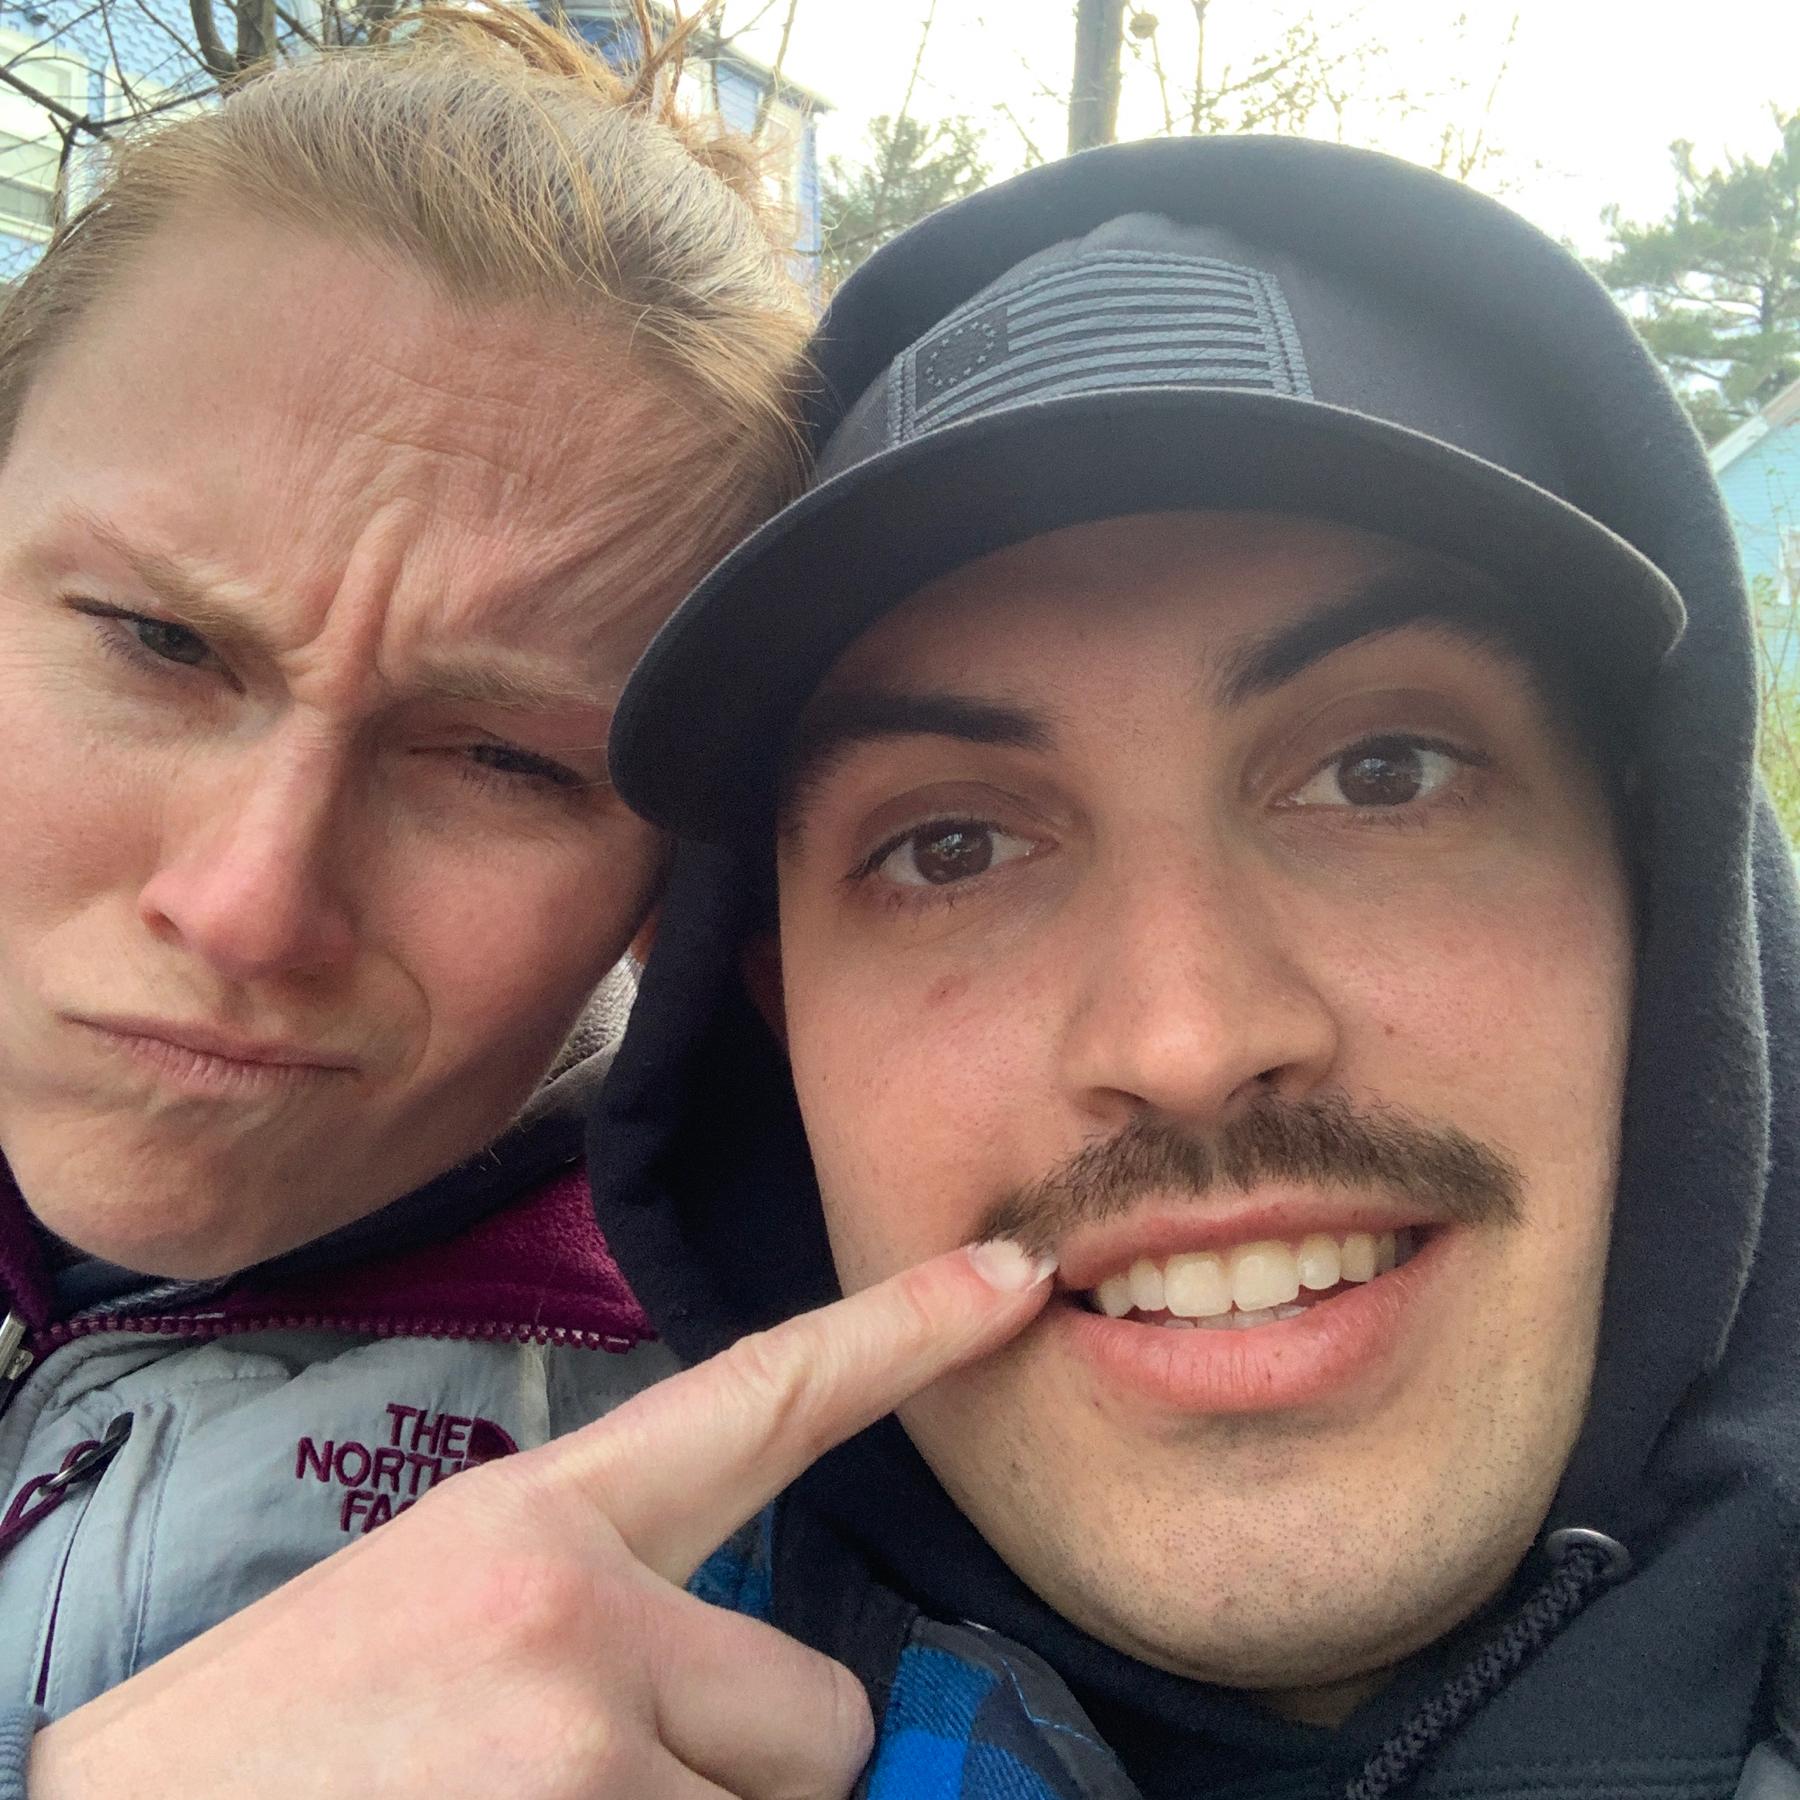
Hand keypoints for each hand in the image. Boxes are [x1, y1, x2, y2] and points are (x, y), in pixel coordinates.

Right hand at [29, 1239, 1053, 1799]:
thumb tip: (779, 1707)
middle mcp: (582, 1613)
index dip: (904, 1329)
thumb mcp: (448, 1617)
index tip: (1011, 1274)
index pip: (762, 1395)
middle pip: (824, 1713)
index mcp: (540, 1519)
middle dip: (752, 1777)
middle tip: (593, 1786)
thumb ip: (616, 1616)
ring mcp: (586, 1749)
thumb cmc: (280, 1750)